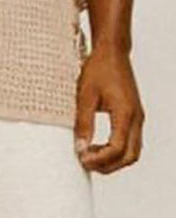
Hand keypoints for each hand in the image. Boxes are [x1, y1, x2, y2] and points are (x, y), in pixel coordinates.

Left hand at [74, 45, 144, 173]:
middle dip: (109, 165)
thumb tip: (80, 147)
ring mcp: (137, 117)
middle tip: (86, 163)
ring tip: (91, 155)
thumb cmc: (99, 68)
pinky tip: (99, 145)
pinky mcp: (134, 114)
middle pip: (130, 156)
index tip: (82, 158)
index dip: (100, 159)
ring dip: (114, 159)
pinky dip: (117, 150)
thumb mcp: (85, 95)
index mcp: (125, 113)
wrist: (112, 51)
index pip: (117, 148)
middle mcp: (136, 117)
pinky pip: (131, 141)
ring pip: (133, 151)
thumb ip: (83, 122)